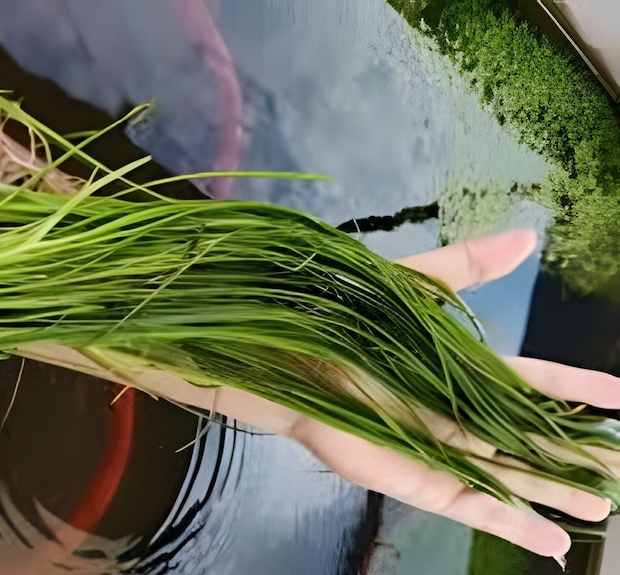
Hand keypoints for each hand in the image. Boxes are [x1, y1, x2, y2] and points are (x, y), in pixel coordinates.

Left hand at [285, 229, 617, 557]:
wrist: (293, 357)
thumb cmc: (348, 320)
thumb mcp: (416, 284)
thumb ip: (469, 267)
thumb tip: (528, 236)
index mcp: (462, 372)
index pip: (533, 383)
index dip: (577, 389)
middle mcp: (457, 415)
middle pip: (530, 439)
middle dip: (576, 453)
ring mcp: (439, 450)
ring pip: (511, 478)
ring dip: (555, 492)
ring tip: (602, 504)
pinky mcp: (416, 480)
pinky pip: (472, 507)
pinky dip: (512, 526)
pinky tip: (552, 543)